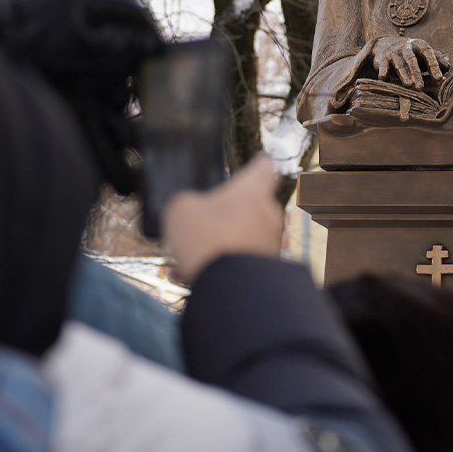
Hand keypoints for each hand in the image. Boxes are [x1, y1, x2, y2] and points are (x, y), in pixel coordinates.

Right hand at [163, 155, 283, 283]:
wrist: (231, 289)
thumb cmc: (208, 240)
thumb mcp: (181, 209)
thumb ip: (186, 201)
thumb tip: (191, 209)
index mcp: (253, 190)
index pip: (263, 166)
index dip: (257, 163)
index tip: (255, 162)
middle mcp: (269, 213)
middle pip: (250, 204)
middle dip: (227, 212)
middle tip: (202, 222)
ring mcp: (271, 241)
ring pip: (243, 235)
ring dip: (220, 242)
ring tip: (189, 257)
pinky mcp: (268, 268)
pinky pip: (241, 260)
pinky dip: (221, 265)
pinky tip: (192, 276)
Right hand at [370, 36, 449, 89]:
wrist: (386, 44)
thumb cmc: (411, 53)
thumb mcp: (424, 53)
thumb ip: (437, 58)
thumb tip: (448, 65)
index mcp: (418, 45)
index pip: (427, 53)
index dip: (433, 65)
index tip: (438, 78)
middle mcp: (405, 47)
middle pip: (411, 59)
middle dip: (416, 73)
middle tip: (421, 87)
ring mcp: (393, 52)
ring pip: (398, 64)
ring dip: (403, 74)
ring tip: (408, 85)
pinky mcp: (381, 59)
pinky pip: (382, 65)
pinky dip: (382, 71)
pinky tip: (383, 79)